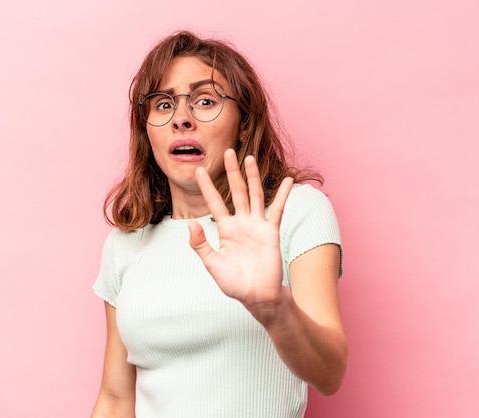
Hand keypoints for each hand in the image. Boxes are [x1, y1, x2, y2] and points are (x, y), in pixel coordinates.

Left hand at [188, 148, 293, 311]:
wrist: (257, 296)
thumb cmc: (234, 283)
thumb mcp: (212, 264)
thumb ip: (200, 244)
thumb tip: (190, 223)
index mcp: (225, 229)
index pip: (214, 202)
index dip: (207, 187)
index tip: (199, 170)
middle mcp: (241, 223)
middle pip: (236, 191)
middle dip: (231, 172)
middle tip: (227, 152)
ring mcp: (257, 226)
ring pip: (255, 195)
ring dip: (253, 177)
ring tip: (249, 158)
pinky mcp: (271, 232)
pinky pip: (278, 210)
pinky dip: (283, 195)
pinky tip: (287, 180)